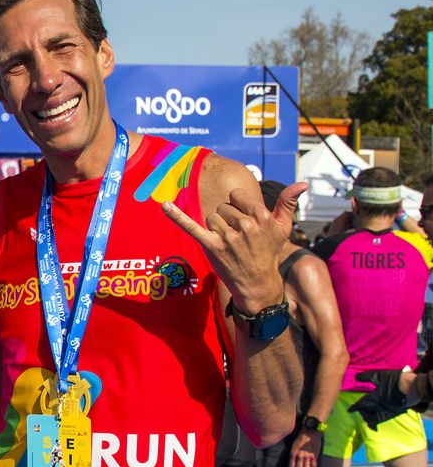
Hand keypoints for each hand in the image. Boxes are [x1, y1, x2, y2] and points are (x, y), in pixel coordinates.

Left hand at [163, 181, 304, 313]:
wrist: (258, 283)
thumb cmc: (269, 252)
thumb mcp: (283, 228)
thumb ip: (288, 203)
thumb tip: (303, 183)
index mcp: (262, 216)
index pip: (236, 196)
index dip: (238, 207)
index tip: (244, 221)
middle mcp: (246, 226)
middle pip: (223, 208)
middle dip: (227, 220)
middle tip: (238, 238)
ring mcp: (228, 237)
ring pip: (211, 217)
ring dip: (216, 228)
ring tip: (229, 243)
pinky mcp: (212, 247)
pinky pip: (191, 227)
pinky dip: (176, 216)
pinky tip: (164, 205)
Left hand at [290, 428, 319, 466]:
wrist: (310, 433)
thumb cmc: (300, 439)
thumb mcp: (293, 446)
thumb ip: (293, 454)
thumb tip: (293, 462)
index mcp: (293, 453)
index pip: (291, 466)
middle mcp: (300, 456)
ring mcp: (308, 456)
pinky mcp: (315, 455)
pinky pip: (314, 465)